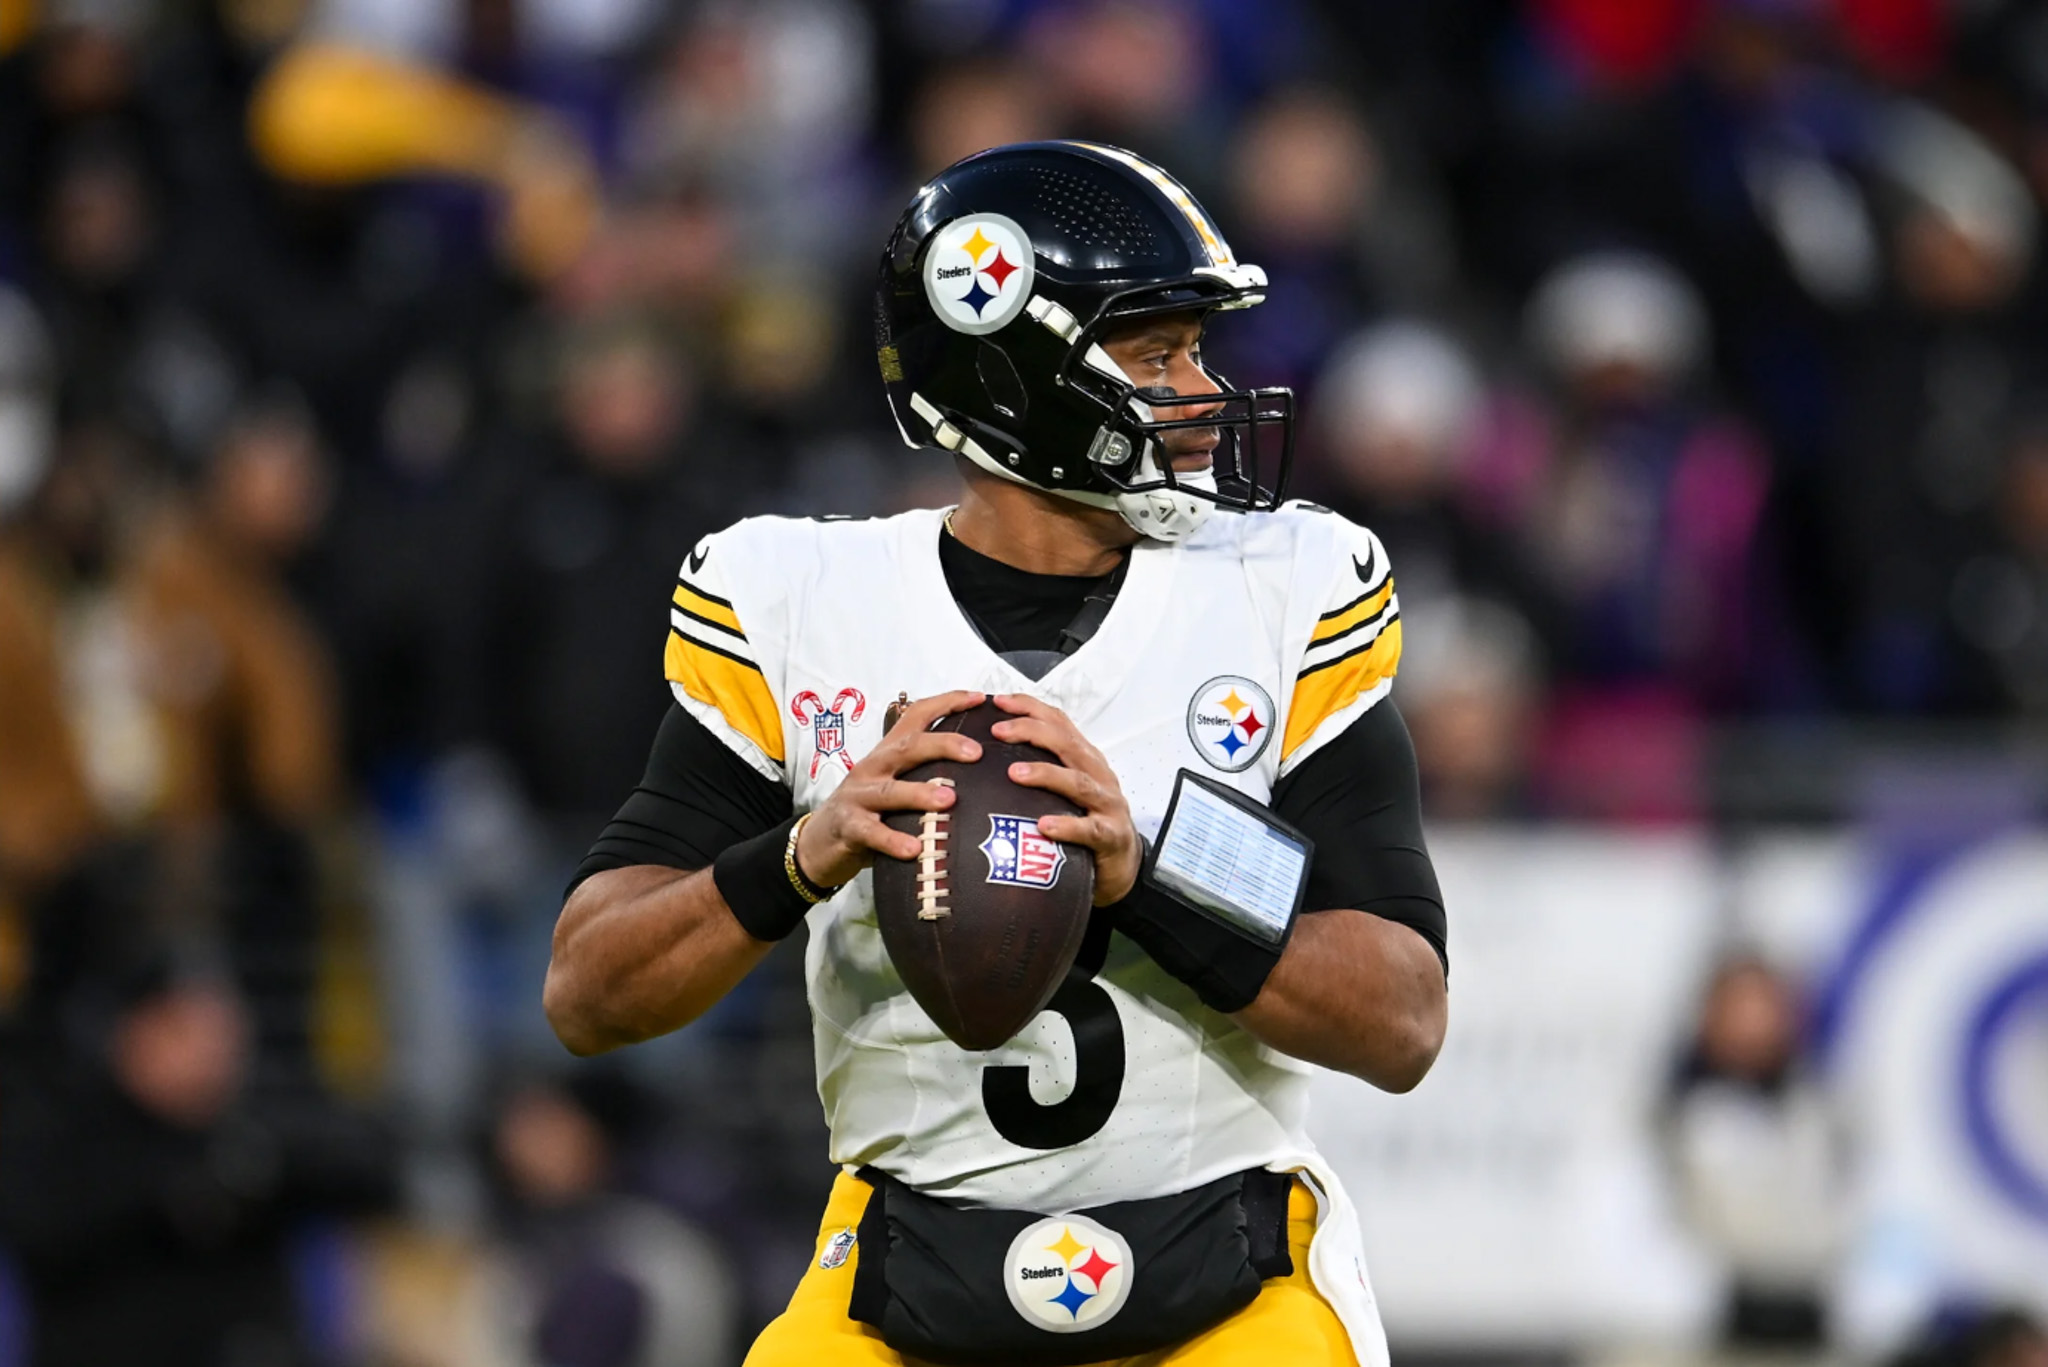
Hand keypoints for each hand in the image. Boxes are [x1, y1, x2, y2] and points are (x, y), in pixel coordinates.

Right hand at [794, 690, 984, 888]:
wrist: (820, 840)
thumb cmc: (869, 810)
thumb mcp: (895, 785)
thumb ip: (928, 775)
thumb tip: (983, 774)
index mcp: (888, 753)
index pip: (916, 715)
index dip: (947, 703)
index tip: (979, 699)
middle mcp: (874, 767)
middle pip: (908, 747)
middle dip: (943, 744)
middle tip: (975, 752)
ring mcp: (859, 796)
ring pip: (890, 791)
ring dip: (920, 793)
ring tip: (949, 799)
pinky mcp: (848, 826)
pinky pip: (871, 832)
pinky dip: (892, 840)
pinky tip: (914, 848)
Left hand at [989, 694, 1142, 904]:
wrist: (1124, 861)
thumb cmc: (1089, 820)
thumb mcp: (1066, 789)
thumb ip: (1039, 770)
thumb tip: (986, 756)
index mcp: (1085, 759)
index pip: (1058, 722)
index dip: (1030, 708)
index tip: (998, 702)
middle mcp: (1097, 775)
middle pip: (1067, 744)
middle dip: (1032, 732)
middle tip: (998, 732)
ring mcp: (1107, 804)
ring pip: (1078, 782)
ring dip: (1046, 774)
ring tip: (1014, 773)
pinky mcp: (1111, 835)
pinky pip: (1089, 829)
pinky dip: (1067, 826)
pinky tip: (1044, 826)